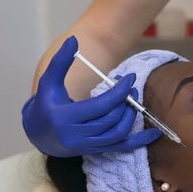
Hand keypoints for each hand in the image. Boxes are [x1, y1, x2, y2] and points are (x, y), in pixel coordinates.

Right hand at [22, 36, 161, 156]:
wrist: (39, 133)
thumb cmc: (46, 103)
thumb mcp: (49, 81)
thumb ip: (61, 61)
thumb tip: (74, 40)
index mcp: (64, 117)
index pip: (101, 105)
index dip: (120, 91)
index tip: (131, 78)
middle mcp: (75, 135)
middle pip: (111, 119)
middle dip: (126, 102)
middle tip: (133, 89)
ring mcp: (85, 146)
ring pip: (117, 133)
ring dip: (130, 116)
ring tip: (134, 102)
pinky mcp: (94, 152)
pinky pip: (121, 148)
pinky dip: (139, 141)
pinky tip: (153, 133)